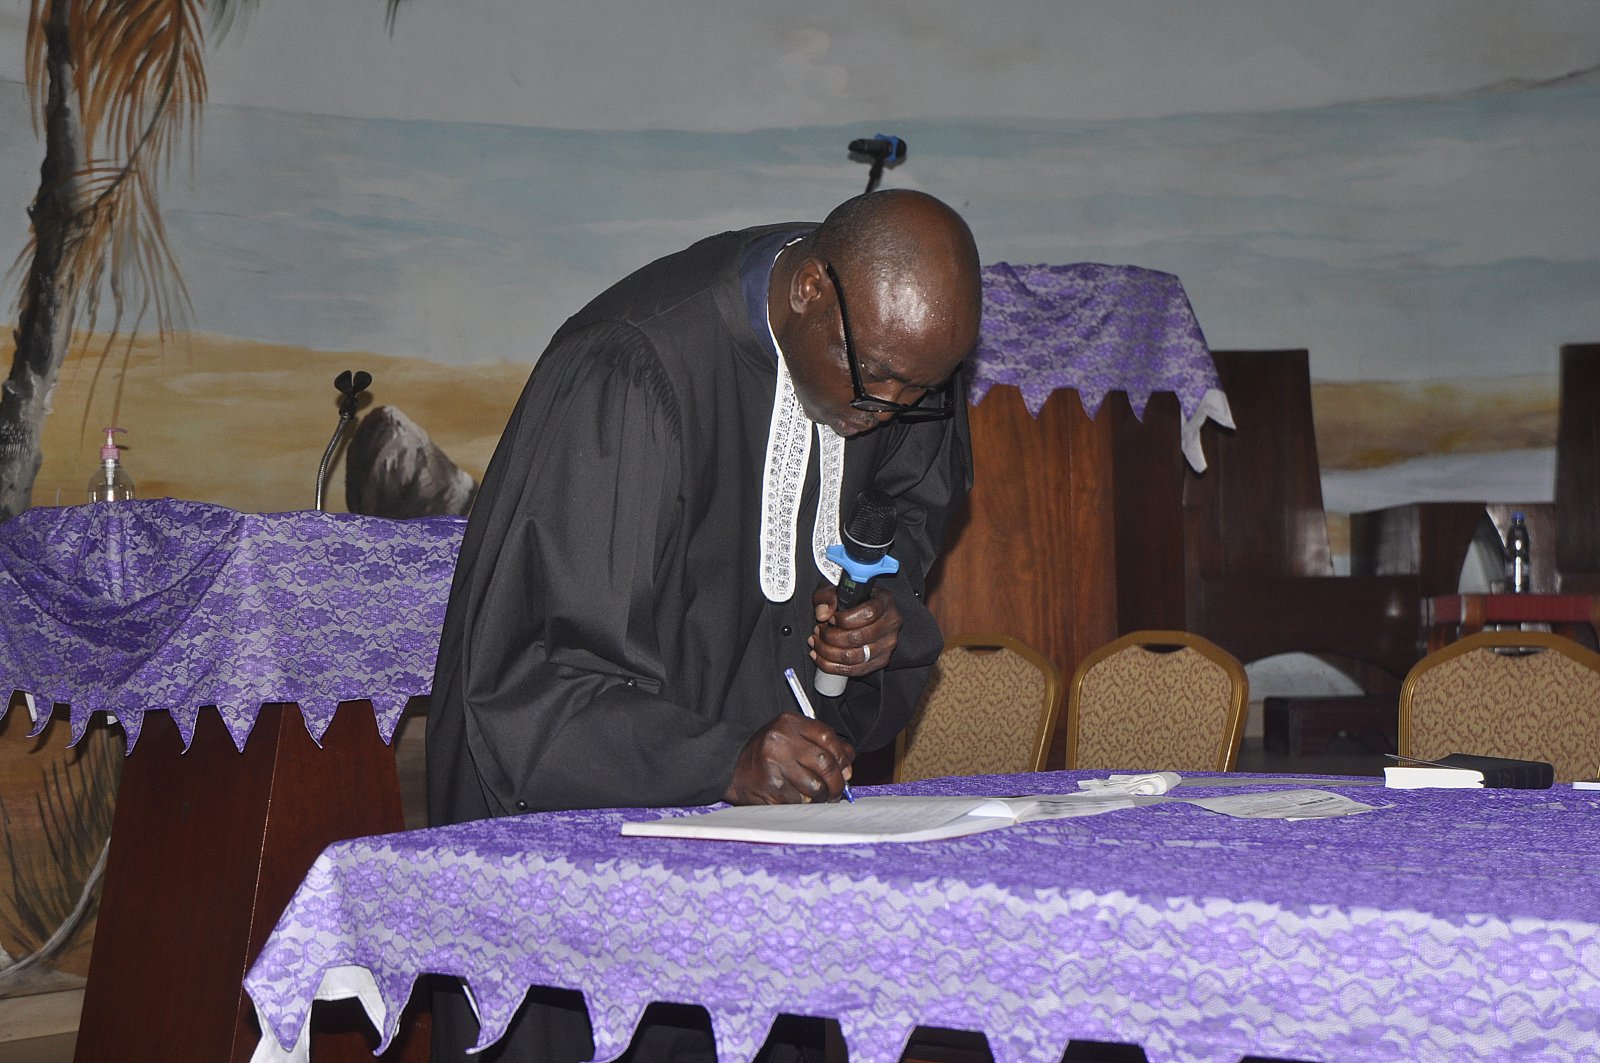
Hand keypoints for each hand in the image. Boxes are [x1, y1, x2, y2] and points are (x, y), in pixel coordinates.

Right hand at [724, 712, 854, 804]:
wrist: (730, 767)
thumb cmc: (766, 753)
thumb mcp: (791, 737)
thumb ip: (820, 746)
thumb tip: (848, 770)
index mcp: (788, 722)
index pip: (828, 736)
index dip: (842, 755)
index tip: (845, 768)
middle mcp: (780, 740)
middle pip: (825, 762)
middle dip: (836, 782)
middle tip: (837, 791)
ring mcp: (774, 764)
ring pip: (815, 786)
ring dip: (822, 796)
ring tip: (818, 797)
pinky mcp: (770, 787)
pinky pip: (800, 801)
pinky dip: (804, 804)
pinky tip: (797, 798)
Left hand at [810, 580, 901, 680]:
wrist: (862, 610)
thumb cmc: (849, 599)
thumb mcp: (835, 588)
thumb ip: (827, 597)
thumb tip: (822, 614)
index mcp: (884, 601)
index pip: (868, 613)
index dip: (844, 619)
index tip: (830, 618)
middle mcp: (891, 623)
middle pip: (859, 638)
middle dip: (831, 637)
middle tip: (818, 631)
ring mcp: (888, 645)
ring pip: (855, 657)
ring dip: (828, 652)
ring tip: (817, 642)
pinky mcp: (881, 661)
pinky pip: (855, 670)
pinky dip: (832, 666)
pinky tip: (820, 656)